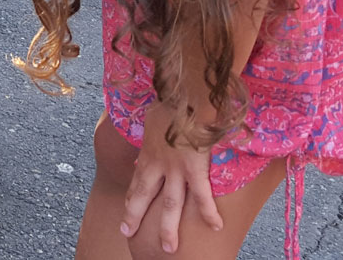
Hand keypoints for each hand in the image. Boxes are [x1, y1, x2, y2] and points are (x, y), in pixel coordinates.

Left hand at [120, 105, 221, 253]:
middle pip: (143, 197)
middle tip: (127, 235)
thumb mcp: (153, 118)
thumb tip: (154, 132)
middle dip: (134, 217)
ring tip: (168, 248)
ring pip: (169, 205)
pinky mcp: (195, 169)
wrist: (184, 97)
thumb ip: (154, 131)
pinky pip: (202, 196)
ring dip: (167, 228)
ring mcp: (175, 169)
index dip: (130, 200)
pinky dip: (209, 213)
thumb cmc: (171, 103)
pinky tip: (215, 227)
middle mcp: (157, 165)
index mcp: (148, 154)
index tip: (126, 213)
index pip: (136, 181)